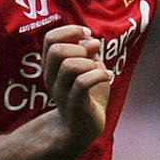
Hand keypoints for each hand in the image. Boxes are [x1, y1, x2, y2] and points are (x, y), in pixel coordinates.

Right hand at [44, 25, 112, 146]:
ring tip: (99, 71)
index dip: (69, 31)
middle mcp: (51, 79)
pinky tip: (109, 77)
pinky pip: (83, 83)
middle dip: (80, 48)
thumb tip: (90, 38)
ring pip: (70, 66)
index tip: (86, 34)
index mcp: (51, 67)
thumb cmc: (86, 96)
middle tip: (93, 57)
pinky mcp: (75, 105)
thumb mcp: (89, 68)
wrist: (83, 128)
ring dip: (90, 64)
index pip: (50, 39)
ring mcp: (61, 93)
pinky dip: (99, 75)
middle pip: (57, 51)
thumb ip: (89, 52)